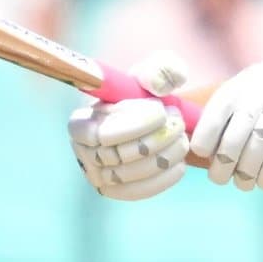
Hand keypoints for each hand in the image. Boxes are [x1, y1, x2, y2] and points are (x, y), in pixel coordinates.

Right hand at [69, 53, 190, 199]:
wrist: (154, 120)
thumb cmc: (148, 92)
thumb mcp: (153, 72)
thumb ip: (159, 70)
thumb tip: (157, 86)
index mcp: (80, 122)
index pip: (101, 133)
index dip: (135, 124)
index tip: (162, 110)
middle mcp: (83, 152)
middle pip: (119, 154)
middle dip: (156, 138)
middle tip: (178, 122)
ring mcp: (97, 175)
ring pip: (132, 173)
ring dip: (164, 155)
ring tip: (182, 138)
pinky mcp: (116, 191)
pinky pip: (139, 191)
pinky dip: (164, 178)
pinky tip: (179, 162)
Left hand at [191, 62, 262, 190]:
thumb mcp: (249, 102)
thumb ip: (226, 120)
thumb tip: (194, 150)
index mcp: (247, 79)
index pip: (222, 103)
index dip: (207, 130)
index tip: (200, 152)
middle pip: (243, 122)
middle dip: (227, 156)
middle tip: (219, 177)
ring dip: (249, 167)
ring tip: (242, 183)